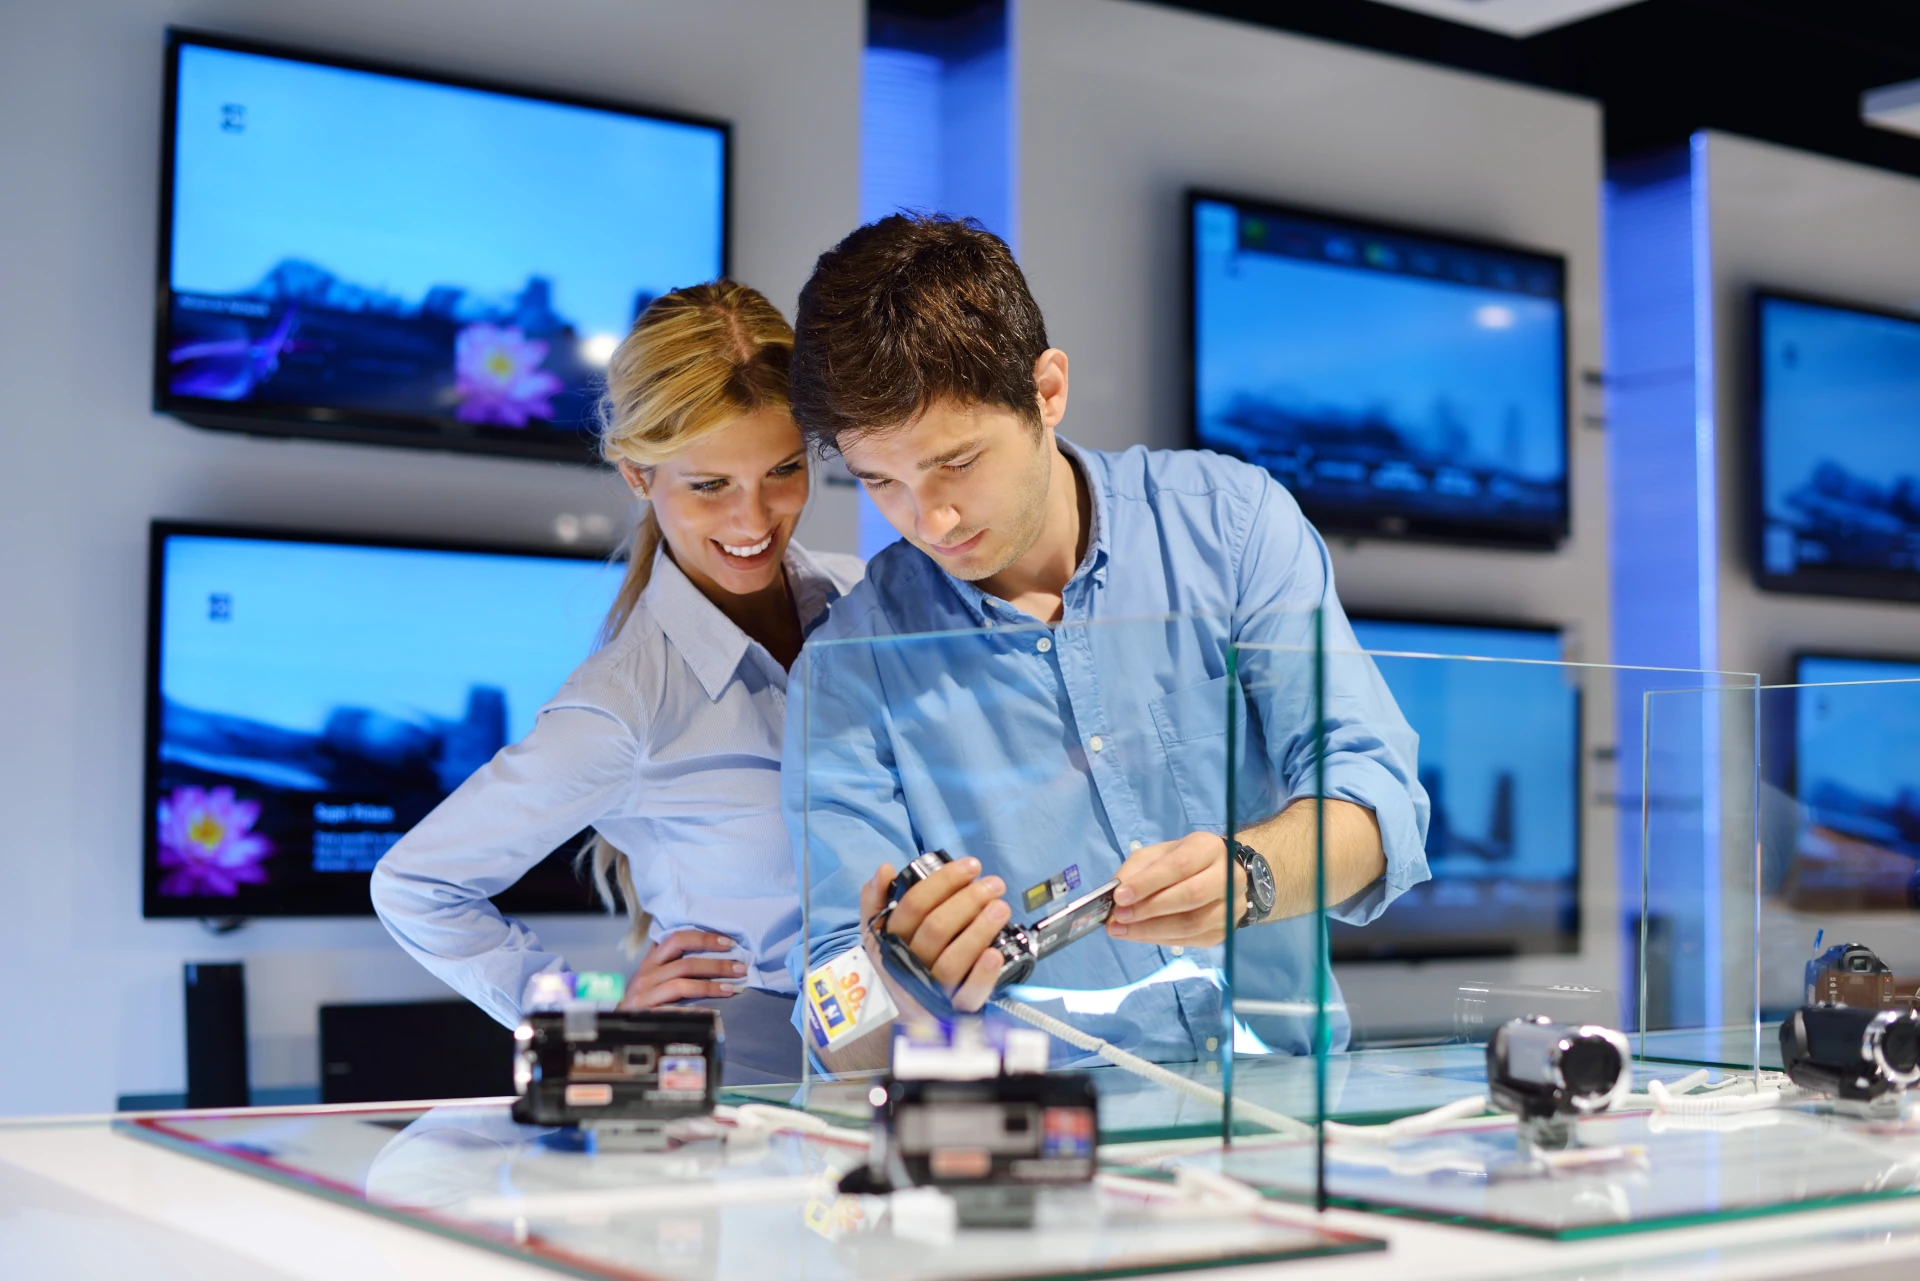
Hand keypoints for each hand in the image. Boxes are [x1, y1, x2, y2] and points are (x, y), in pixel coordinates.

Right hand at [617, 930, 746, 1007]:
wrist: (615, 1024)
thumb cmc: (643, 997)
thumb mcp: (653, 973)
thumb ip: (670, 957)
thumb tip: (703, 942)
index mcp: (652, 961)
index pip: (677, 939)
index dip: (704, 939)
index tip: (729, 943)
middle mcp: (647, 974)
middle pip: (685, 962)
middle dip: (717, 964)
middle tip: (741, 968)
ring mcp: (645, 995)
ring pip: (682, 984)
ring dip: (711, 985)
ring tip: (732, 988)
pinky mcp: (646, 1014)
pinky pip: (673, 1011)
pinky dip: (695, 1010)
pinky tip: (712, 1012)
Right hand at [861, 856, 1010, 1011]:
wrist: (904, 1015)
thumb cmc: (898, 963)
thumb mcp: (877, 932)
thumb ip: (876, 899)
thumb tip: (885, 869)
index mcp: (891, 941)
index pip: (914, 905)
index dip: (944, 882)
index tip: (970, 866)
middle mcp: (908, 965)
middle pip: (937, 928)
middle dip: (968, 900)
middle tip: (994, 884)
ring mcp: (931, 990)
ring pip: (952, 961)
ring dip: (979, 930)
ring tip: (1001, 908)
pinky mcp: (954, 1011)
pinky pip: (967, 996)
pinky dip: (982, 976)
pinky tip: (995, 954)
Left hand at [1108, 833, 1245, 946]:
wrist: (1218, 876)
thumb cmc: (1182, 861)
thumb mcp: (1157, 855)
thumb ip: (1136, 871)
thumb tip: (1116, 897)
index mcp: (1210, 848)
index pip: (1180, 865)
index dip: (1148, 883)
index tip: (1119, 896)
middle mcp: (1229, 876)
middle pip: (1190, 896)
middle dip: (1149, 909)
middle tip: (1118, 917)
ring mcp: (1232, 907)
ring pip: (1192, 924)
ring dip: (1151, 930)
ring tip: (1121, 930)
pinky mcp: (1224, 931)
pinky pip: (1191, 940)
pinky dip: (1160, 939)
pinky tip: (1139, 935)